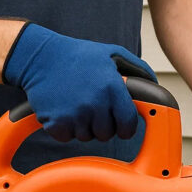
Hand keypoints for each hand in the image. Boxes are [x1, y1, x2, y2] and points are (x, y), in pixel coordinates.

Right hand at [3, 23, 156, 141]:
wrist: (38, 56)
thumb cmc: (78, 55)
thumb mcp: (111, 53)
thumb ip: (137, 67)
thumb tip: (153, 84)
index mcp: (112, 89)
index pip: (128, 124)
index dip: (126, 127)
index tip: (121, 124)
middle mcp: (95, 104)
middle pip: (107, 134)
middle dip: (103, 125)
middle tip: (93, 108)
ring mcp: (74, 115)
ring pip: (87, 137)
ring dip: (83, 126)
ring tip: (77, 105)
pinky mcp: (55, 123)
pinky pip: (67, 138)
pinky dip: (65, 128)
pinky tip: (63, 110)